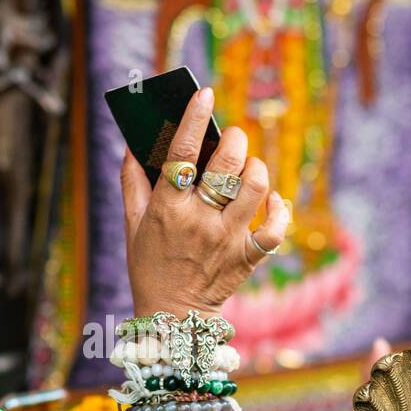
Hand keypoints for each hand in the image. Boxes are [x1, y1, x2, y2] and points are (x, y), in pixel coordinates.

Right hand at [121, 87, 289, 318]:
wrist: (172, 317)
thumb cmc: (150, 265)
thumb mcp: (131, 225)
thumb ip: (132, 182)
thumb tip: (134, 143)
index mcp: (166, 210)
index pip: (181, 155)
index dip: (195, 119)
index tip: (205, 93)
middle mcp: (198, 222)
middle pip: (228, 165)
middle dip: (235, 140)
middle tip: (233, 138)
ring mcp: (226, 240)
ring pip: (255, 188)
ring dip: (257, 168)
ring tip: (249, 167)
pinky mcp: (248, 257)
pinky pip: (275, 228)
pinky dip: (279, 209)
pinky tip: (271, 200)